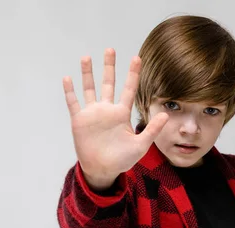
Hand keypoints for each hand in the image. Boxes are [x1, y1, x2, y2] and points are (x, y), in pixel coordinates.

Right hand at [62, 48, 168, 187]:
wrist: (103, 170)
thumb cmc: (122, 159)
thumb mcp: (140, 145)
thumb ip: (152, 130)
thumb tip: (166, 115)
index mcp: (122, 114)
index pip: (129, 89)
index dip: (133, 74)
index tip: (137, 58)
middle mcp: (107, 110)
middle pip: (108, 83)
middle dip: (109, 67)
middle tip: (110, 49)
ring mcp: (92, 114)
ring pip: (90, 89)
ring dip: (88, 73)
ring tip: (87, 57)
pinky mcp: (79, 121)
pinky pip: (73, 103)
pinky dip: (70, 91)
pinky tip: (68, 78)